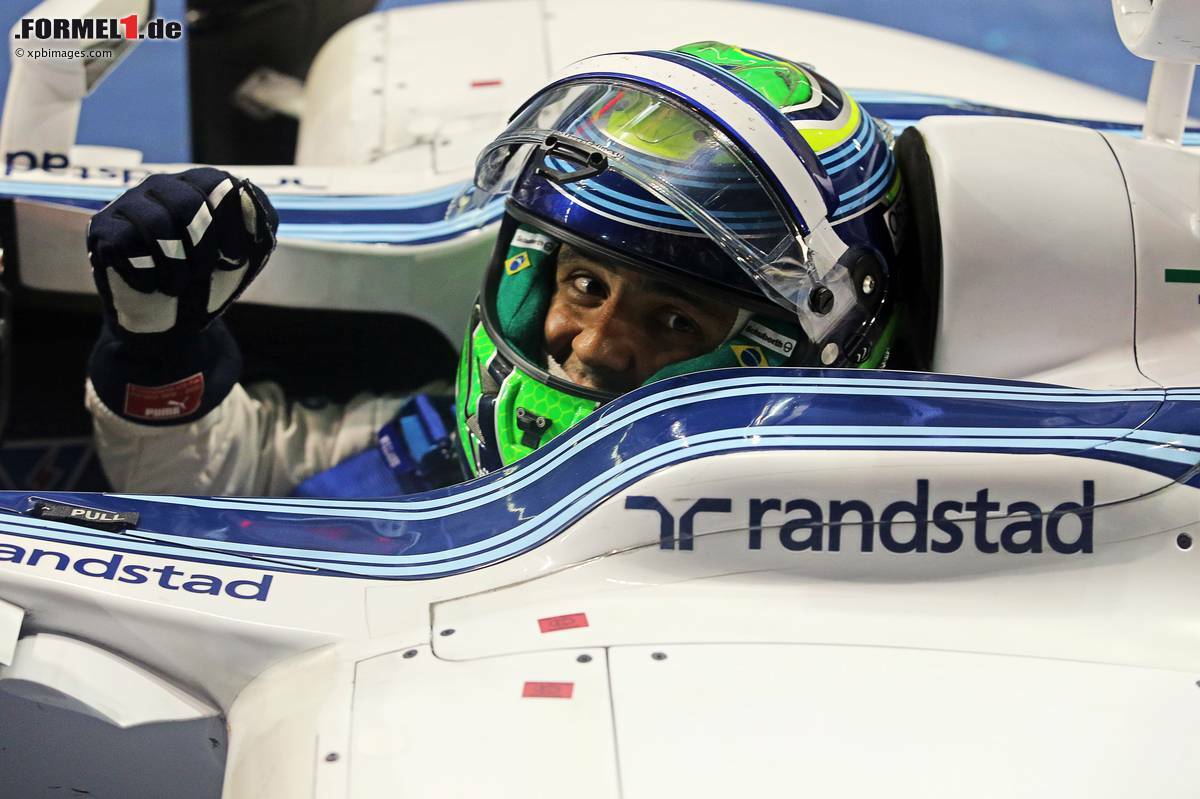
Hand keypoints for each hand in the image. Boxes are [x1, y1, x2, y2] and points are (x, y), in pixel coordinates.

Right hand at [87, 167, 278, 339]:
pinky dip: (144, 275)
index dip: (232, 229)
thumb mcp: (248, 256)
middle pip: (187, 203)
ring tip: (177, 284)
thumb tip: (247, 195)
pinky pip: (122, 243)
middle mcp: (164, 185)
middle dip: (201, 249)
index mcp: (201, 185)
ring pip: (155, 223)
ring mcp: (130, 203)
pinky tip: (150, 285)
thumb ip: (258, 225)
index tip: (234, 261)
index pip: (220, 186)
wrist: (173, 318)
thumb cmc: (211, 280)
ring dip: (174, 266)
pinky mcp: (103, 228)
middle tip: (202, 273)